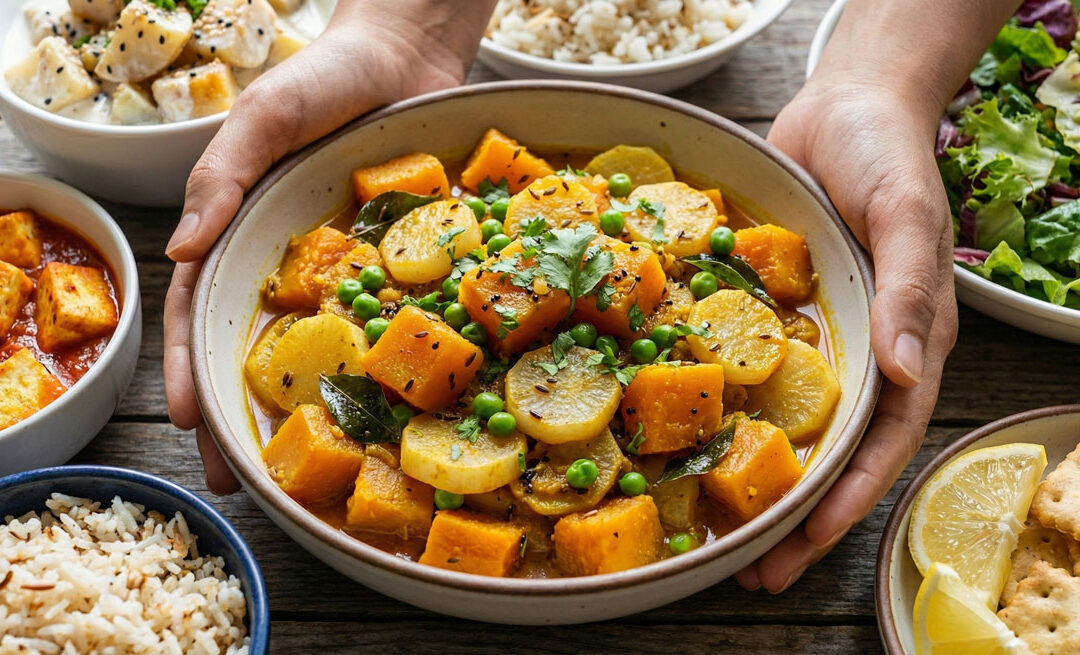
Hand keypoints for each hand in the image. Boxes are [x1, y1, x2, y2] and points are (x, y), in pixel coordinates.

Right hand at [163, 0, 494, 493]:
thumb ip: (221, 176)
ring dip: (315, 404)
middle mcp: (289, 262)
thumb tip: (179, 252)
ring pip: (324, 347)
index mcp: (242, 234)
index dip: (192, 368)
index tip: (193, 422)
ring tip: (314, 462)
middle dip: (243, 411)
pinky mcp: (399, 264)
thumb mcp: (262, 117)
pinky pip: (392, 318)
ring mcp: (345, 267)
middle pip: (257, 347)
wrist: (408, 54)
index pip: (204, 312)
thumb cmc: (323, 77)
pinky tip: (395, 407)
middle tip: (242, 478)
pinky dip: (387, 363)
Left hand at [734, 75, 958, 591]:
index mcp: (906, 343)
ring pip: (787, 427)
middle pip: (832, 453)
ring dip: (756, 482)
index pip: (883, 440)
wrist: (841, 108)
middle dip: (797, 517)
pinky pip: (746, 374)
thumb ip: (913, 288)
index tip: (807, 543)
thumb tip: (910, 373)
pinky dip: (723, 414)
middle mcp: (861, 354)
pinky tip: (684, 444)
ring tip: (718, 536)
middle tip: (754, 573)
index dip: (849, 497)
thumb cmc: (886, 154)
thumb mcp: (907, 211)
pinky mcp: (768, 316)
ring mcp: (812, 340)